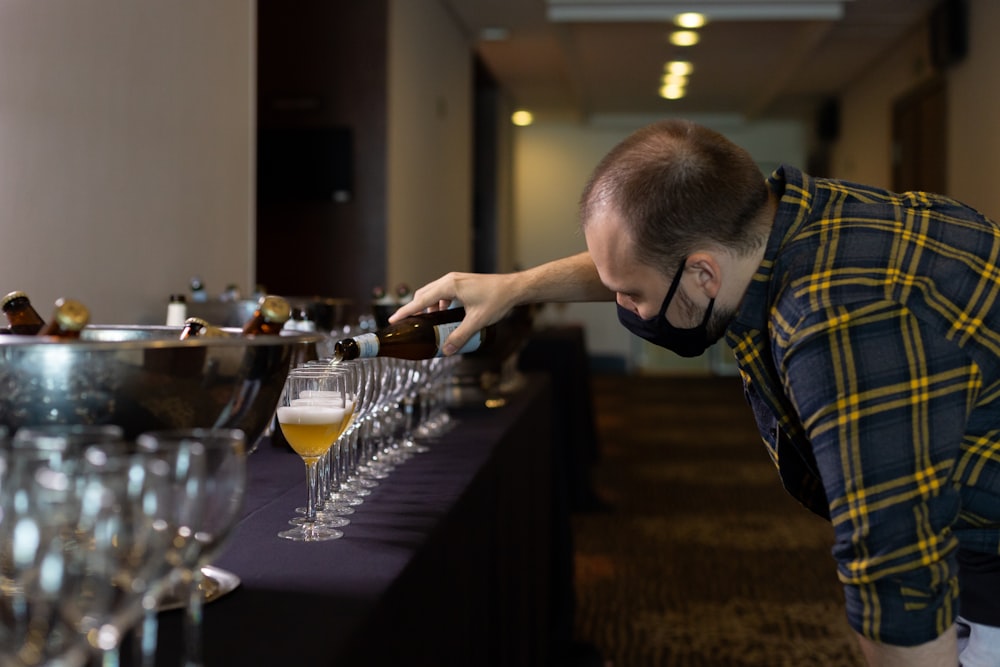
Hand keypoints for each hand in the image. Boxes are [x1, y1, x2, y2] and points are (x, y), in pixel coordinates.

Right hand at [388, 271, 517, 354]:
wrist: (513, 288)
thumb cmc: (496, 300)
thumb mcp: (477, 321)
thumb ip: (460, 336)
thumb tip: (446, 350)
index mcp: (449, 286)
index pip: (421, 300)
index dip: (406, 311)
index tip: (394, 320)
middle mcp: (449, 280)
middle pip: (424, 295)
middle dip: (415, 311)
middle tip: (410, 326)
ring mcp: (455, 280)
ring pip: (433, 294)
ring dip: (429, 308)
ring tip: (431, 325)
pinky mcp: (461, 283)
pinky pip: (443, 293)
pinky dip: (439, 304)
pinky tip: (446, 317)